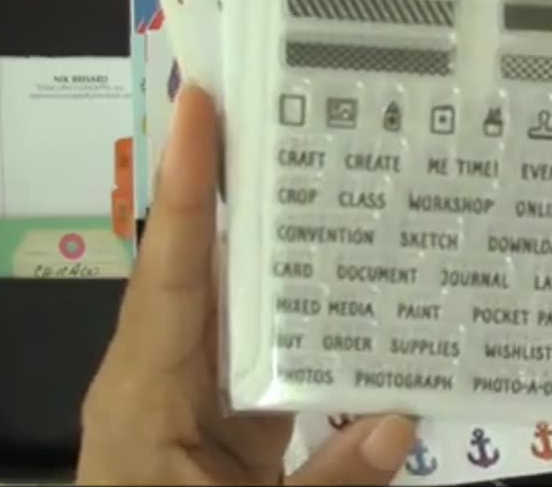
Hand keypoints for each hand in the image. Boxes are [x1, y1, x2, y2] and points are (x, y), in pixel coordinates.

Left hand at [77, 86, 416, 484]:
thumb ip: (329, 479)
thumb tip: (404, 416)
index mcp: (148, 394)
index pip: (171, 269)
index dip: (190, 184)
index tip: (202, 102)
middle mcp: (161, 374)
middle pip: (199, 261)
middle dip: (235, 181)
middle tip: (283, 103)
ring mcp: (189, 392)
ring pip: (234, 296)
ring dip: (275, 238)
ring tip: (328, 169)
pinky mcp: (218, 417)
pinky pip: (259, 345)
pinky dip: (299, 310)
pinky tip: (350, 284)